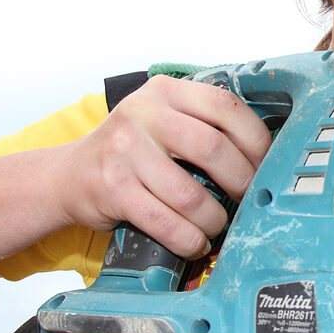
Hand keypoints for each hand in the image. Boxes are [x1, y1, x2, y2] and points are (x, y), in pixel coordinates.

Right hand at [53, 75, 272, 257]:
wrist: (68, 176)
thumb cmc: (129, 151)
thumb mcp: (162, 119)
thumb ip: (203, 124)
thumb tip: (263, 158)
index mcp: (165, 91)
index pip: (226, 107)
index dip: (255, 140)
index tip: (265, 165)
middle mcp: (144, 114)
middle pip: (213, 149)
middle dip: (241, 182)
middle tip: (248, 199)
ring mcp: (125, 151)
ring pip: (191, 194)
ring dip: (214, 219)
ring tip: (218, 225)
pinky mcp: (113, 189)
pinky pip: (165, 222)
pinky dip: (189, 238)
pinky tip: (195, 241)